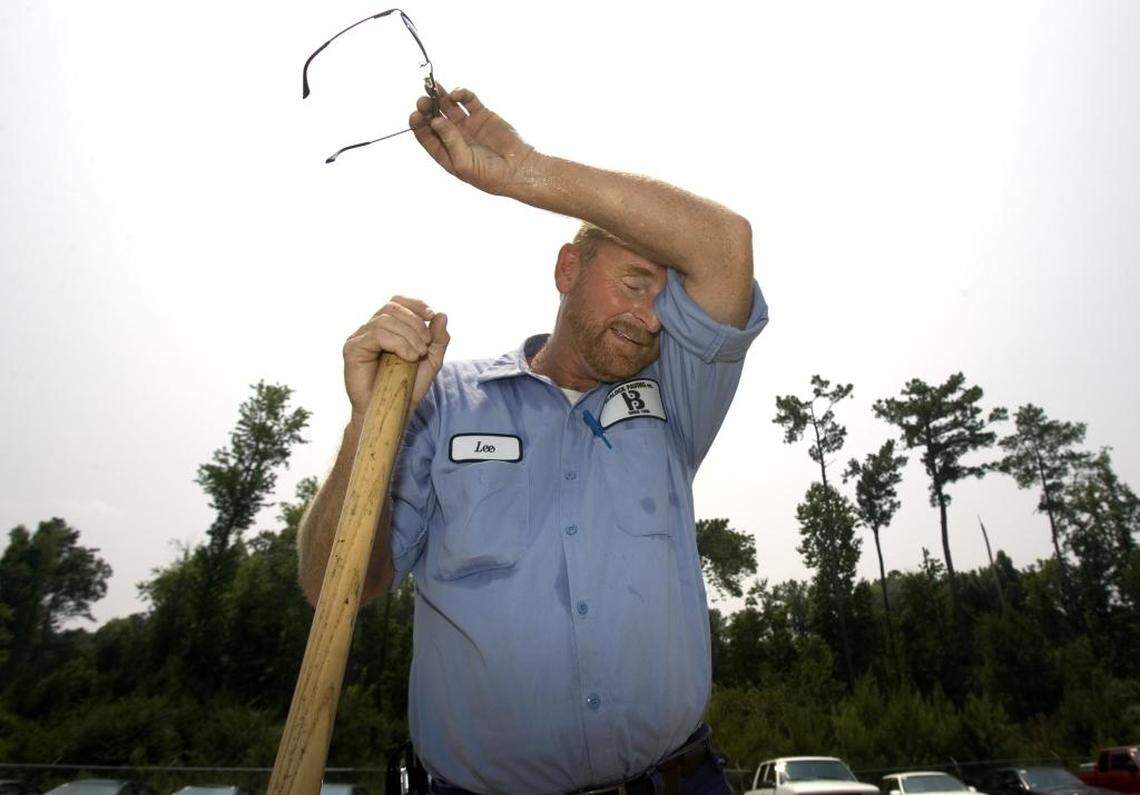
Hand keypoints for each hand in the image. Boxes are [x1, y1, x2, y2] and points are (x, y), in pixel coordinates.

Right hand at [342, 296, 448, 419]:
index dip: (415, 304)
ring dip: (408, 336)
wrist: (393, 411)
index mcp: (387, 328)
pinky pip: (376, 335)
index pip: (397, 302)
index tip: (431, 315)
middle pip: (392, 308)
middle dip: (415, 323)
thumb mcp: (431, 361)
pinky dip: (398, 343)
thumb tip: (441, 314)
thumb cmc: (408, 387)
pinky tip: (408, 357)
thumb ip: (438, 339)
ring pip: (385, 320)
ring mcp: (359, 338)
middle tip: (426, 345)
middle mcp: (370, 329)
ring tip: (418, 355)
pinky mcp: (352, 349)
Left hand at [409, 84, 540, 195]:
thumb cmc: (490, 175)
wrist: (518, 169)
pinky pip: (468, 100)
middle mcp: (455, 138)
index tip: (415, 115)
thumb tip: (435, 121)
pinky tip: (455, 94)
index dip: (419, 126)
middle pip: (435, 119)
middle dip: (427, 109)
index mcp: (447, 153)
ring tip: (433, 88)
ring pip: (449, 107)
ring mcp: (469, 125)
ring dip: (440, 97)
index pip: (427, 137)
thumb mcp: (464, 163)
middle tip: (423, 100)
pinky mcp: (482, 115)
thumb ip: (449, 141)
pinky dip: (461, 94)